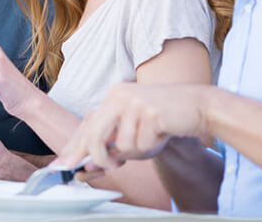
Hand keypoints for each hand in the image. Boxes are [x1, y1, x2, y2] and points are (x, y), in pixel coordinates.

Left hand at [57, 83, 210, 170]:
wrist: (199, 106)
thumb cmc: (164, 122)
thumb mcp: (134, 130)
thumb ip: (112, 144)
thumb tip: (88, 165)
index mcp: (113, 97)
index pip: (87, 125)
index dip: (74, 147)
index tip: (62, 165)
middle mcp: (119, 96)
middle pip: (95, 135)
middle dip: (101, 157)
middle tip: (114, 165)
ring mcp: (134, 102)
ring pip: (123, 144)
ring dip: (139, 150)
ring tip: (153, 138)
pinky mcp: (150, 111)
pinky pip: (143, 144)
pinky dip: (153, 146)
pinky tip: (163, 133)